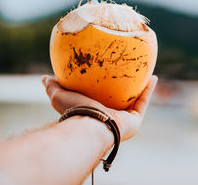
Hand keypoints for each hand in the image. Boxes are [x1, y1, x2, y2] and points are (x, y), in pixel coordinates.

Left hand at [41, 75, 157, 140]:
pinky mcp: (134, 121)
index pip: (100, 98)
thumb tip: (44, 77)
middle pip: (120, 99)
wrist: (90, 125)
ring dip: (141, 87)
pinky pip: (143, 102)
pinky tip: (153, 76)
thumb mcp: (59, 95)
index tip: (106, 75)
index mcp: (94, 112)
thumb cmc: (74, 111)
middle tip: (128, 73)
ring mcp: (123, 120)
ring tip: (145, 72)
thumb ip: (53, 86)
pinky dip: (148, 90)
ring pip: (135, 100)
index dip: (103, 87)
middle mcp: (110, 117)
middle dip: (125, 88)